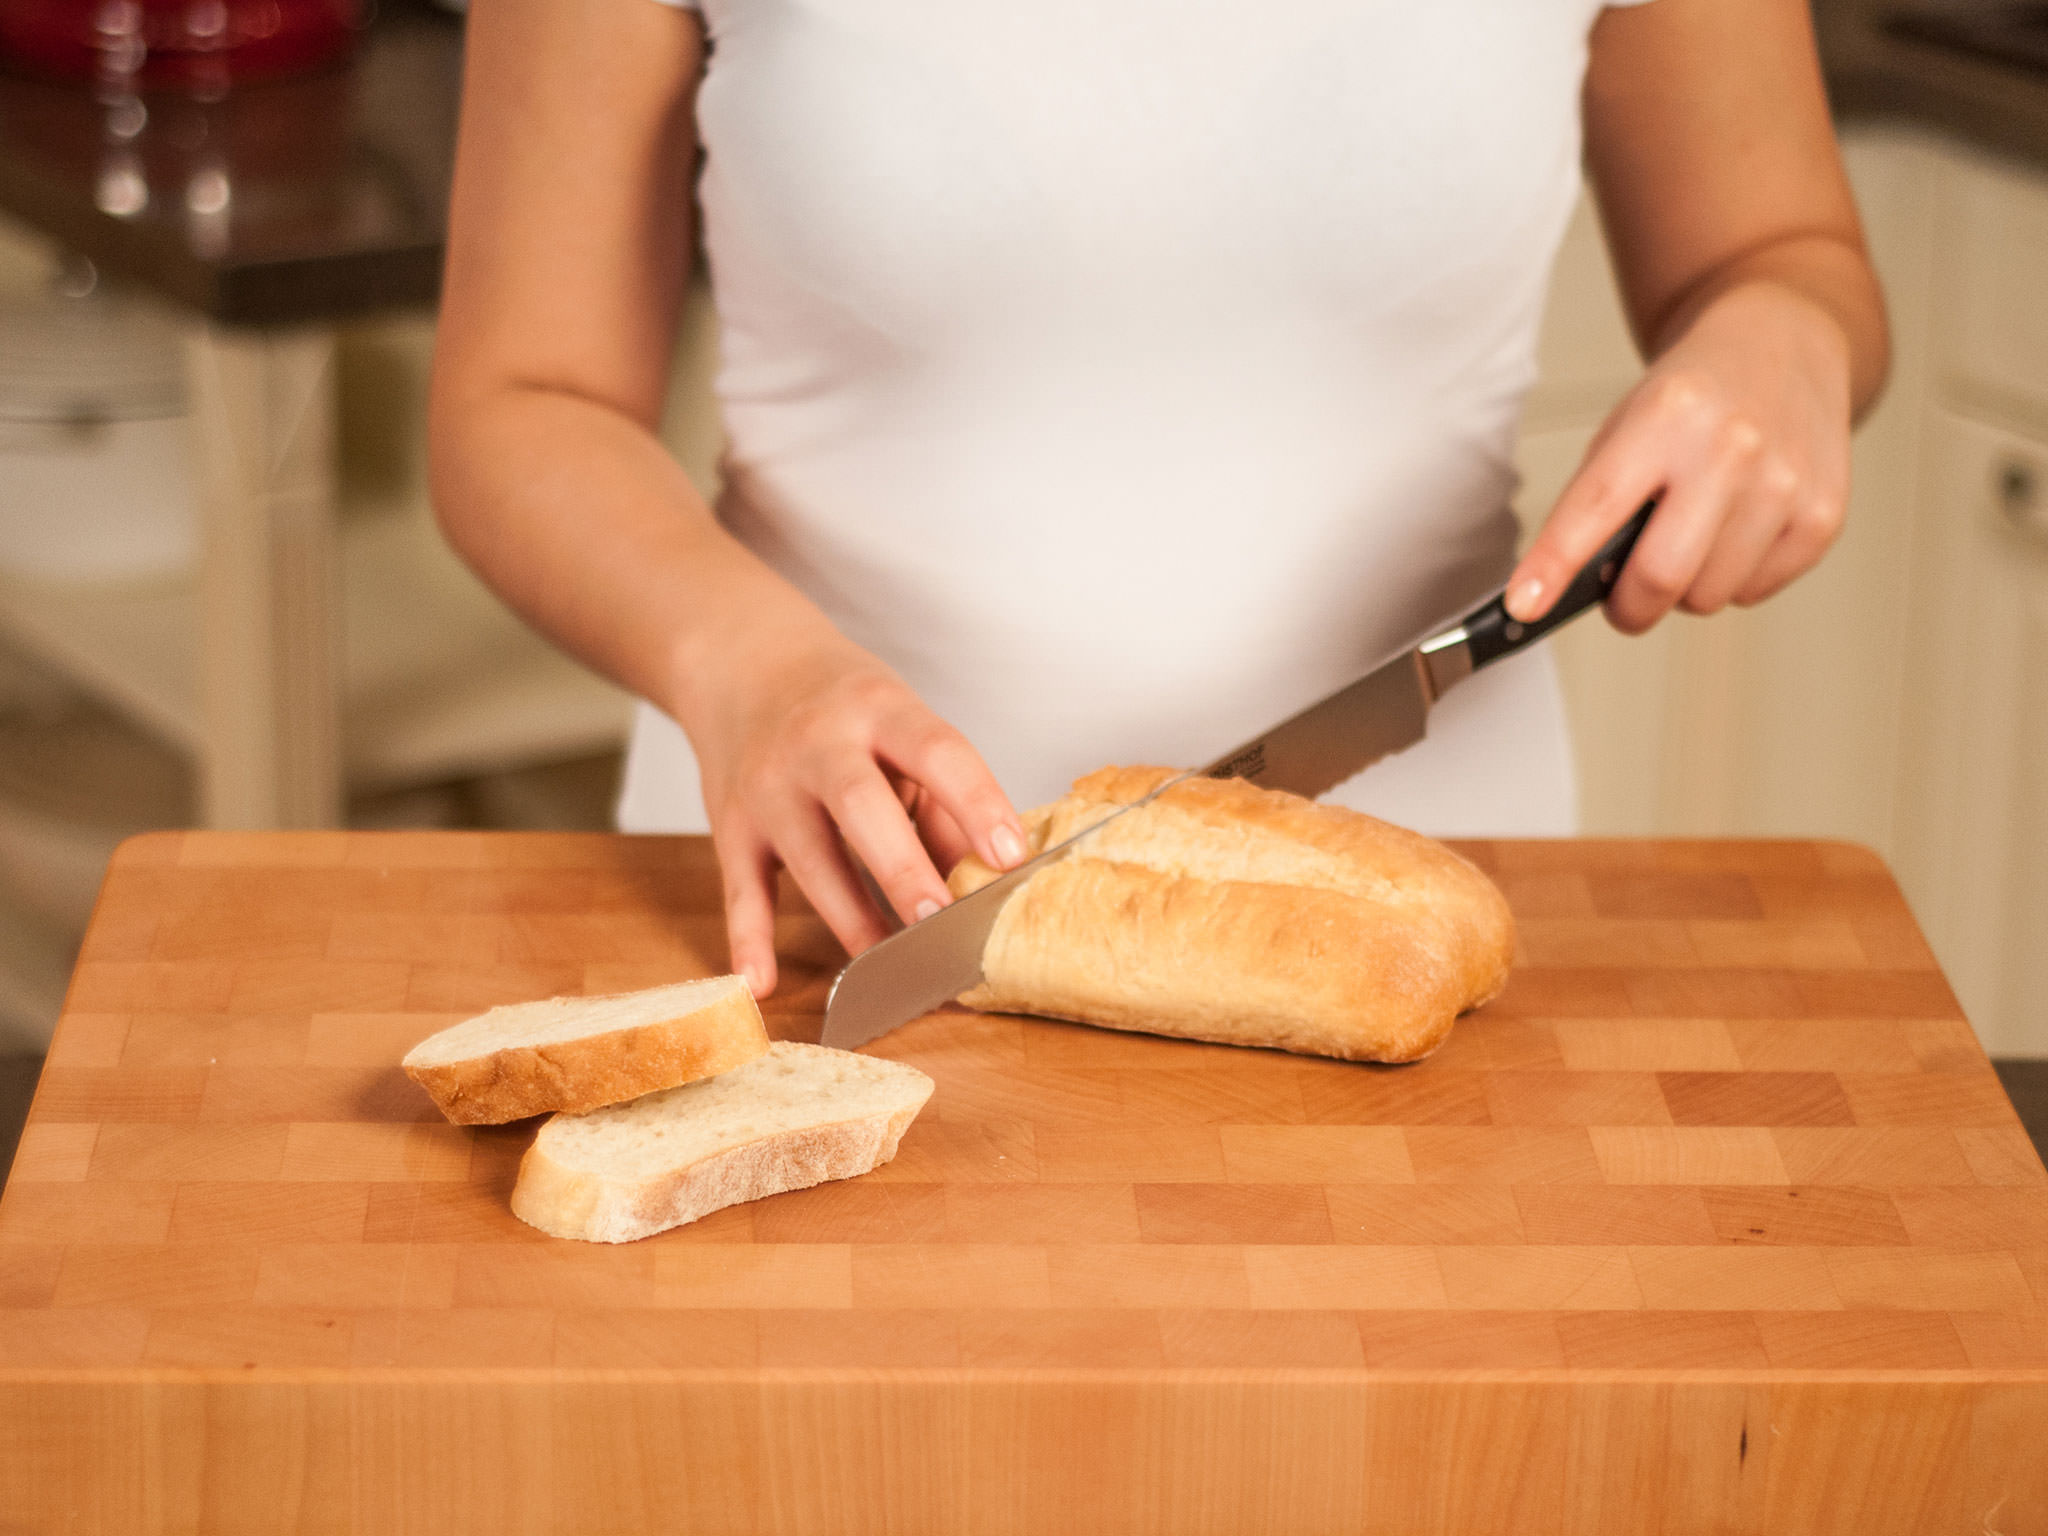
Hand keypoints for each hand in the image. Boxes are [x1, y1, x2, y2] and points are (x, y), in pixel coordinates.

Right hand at [684, 613, 1027, 997]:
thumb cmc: (844, 708)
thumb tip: (985, 883)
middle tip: (940, 918)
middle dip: (902, 867)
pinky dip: (748, 940)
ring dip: (852, 919)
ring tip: (894, 967)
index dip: (976, 801)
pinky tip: (761, 983)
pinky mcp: (731, 826)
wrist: (742, 664)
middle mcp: (819, 743)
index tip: (1011, 854)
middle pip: (861, 805)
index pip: (936, 751)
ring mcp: (769, 786)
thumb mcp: (902, 726)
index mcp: (880, 709)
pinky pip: (740, 889)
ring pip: (810, 859)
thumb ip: (942, 801)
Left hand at [1505, 280, 1854, 633]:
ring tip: (1689, 538)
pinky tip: (1735, 531)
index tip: (1524, 605)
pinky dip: (1732, 579)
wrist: (1783, 345)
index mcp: (1667, 416)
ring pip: (1708, 597)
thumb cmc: (1693, 396)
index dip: (1554, 566)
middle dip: (1628, 607)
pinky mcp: (1822, 515)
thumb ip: (1596, 501)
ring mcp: (1785, 483)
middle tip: (1620, 598)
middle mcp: (1732, 448)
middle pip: (1661, 577)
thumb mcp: (1627, 424)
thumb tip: (1561, 589)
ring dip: (1684, 589)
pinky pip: (1753, 592)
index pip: (1596, 508)